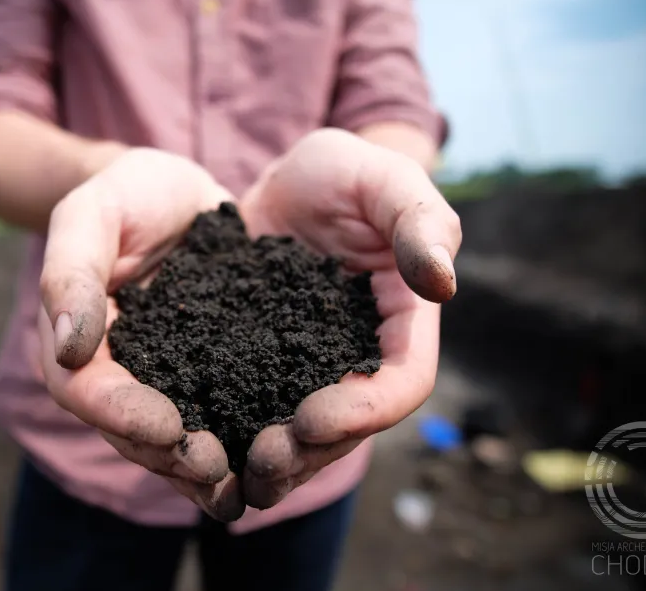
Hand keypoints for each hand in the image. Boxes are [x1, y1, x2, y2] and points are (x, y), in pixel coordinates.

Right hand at [37, 148, 245, 521]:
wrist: (175, 190)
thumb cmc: (126, 192)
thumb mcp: (92, 212)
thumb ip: (73, 271)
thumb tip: (70, 345)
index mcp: (75, 335)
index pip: (84, 388)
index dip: (121, 414)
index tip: (169, 428)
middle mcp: (115, 368)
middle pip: (126, 429)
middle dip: (168, 455)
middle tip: (214, 471)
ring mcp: (160, 375)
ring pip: (169, 437)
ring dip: (199, 468)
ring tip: (240, 487)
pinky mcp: (205, 370)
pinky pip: (214, 414)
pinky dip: (236, 442)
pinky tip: (267, 462)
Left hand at [238, 128, 460, 508]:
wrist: (284, 182)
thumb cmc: (345, 172)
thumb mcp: (383, 178)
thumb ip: (417, 219)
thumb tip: (442, 282)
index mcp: (404, 320)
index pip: (403, 381)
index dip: (366, 409)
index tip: (313, 419)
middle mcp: (363, 355)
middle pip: (352, 424)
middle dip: (312, 451)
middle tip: (263, 461)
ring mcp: (315, 366)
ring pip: (306, 433)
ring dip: (277, 461)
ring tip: (234, 473)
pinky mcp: (266, 365)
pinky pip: (258, 408)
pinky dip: (237, 434)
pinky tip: (202, 448)